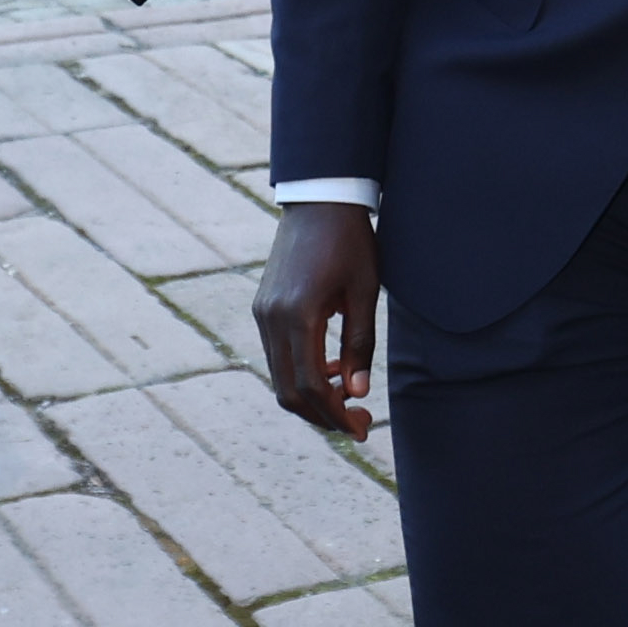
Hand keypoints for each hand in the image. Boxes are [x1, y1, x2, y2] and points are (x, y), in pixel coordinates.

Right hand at [254, 200, 381, 440]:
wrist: (319, 199)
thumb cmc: (351, 241)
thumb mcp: (365, 292)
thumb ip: (360, 344)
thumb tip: (357, 392)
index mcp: (298, 314)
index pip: (309, 387)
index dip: (335, 415)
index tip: (361, 427)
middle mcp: (272, 318)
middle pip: (288, 391)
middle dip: (322, 416)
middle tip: (357, 424)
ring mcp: (262, 313)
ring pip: (280, 377)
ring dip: (312, 397)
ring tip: (347, 398)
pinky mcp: (263, 308)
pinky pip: (277, 356)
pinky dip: (301, 373)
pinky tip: (330, 370)